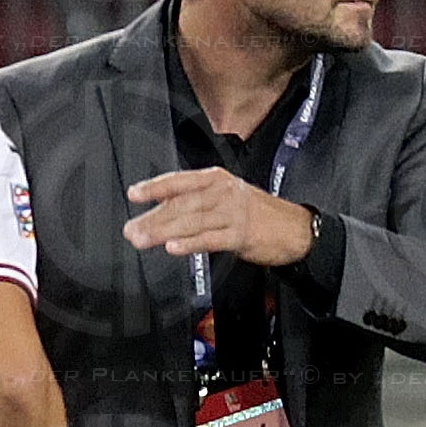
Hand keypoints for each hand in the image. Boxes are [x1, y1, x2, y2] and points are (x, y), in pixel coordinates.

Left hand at [124, 170, 313, 266]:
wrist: (294, 228)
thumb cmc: (258, 214)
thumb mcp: (227, 198)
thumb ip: (197, 203)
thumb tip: (161, 213)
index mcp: (217, 180)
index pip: (181, 181)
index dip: (156, 187)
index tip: (135, 194)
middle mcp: (223, 192)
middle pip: (182, 204)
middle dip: (153, 217)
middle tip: (131, 229)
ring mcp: (233, 213)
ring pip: (192, 221)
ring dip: (164, 232)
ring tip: (143, 239)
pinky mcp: (241, 235)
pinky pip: (210, 239)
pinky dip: (190, 243)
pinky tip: (173, 247)